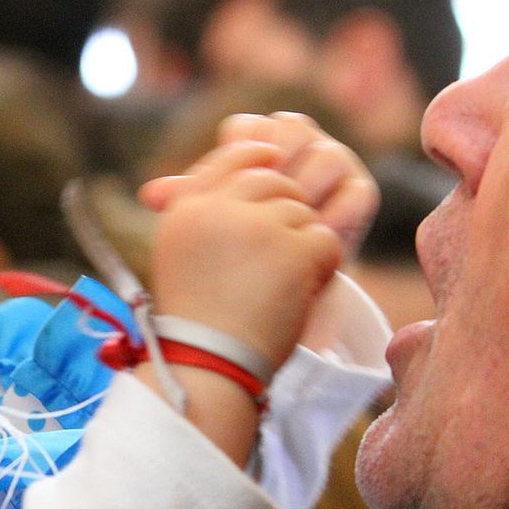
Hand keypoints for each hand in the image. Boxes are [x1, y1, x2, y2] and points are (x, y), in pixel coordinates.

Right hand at [141, 136, 342, 372]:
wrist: (209, 363)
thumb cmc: (197, 317)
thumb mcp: (183, 251)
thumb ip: (210, 206)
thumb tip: (246, 145)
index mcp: (187, 207)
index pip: (234, 156)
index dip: (261, 158)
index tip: (277, 163)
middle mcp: (217, 208)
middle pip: (274, 181)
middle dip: (284, 212)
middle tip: (278, 257)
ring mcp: (255, 226)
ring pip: (302, 211)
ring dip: (302, 246)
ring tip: (281, 285)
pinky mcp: (290, 250)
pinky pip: (325, 238)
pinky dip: (322, 266)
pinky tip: (301, 291)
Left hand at [142, 112, 378, 257]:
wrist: (284, 291)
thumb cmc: (243, 247)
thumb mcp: (216, 222)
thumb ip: (187, 202)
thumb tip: (149, 195)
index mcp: (256, 141)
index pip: (247, 128)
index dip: (239, 155)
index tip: (232, 189)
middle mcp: (296, 143)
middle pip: (290, 129)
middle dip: (277, 167)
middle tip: (261, 202)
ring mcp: (333, 162)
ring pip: (325, 156)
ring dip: (306, 190)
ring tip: (288, 224)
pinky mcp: (360, 190)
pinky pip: (354, 192)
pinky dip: (334, 216)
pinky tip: (316, 238)